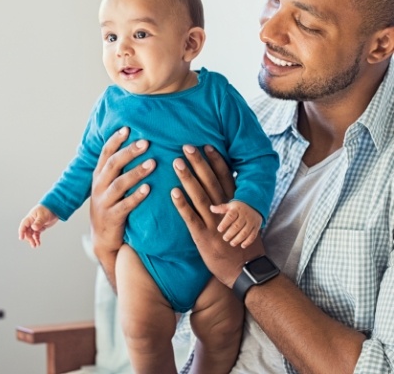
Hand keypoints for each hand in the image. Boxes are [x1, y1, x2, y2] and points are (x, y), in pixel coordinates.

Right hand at [18, 204, 58, 247]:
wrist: (55, 208)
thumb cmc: (48, 209)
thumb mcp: (43, 216)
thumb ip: (39, 222)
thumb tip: (34, 228)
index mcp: (30, 218)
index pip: (23, 225)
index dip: (21, 232)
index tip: (21, 238)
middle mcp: (32, 222)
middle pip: (27, 231)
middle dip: (29, 238)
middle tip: (33, 244)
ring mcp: (36, 225)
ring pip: (31, 234)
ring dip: (32, 240)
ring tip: (35, 246)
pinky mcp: (40, 227)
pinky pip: (36, 234)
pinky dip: (37, 239)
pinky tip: (38, 243)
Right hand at [90, 127, 155, 261]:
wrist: (102, 239)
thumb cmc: (111, 205)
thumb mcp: (109, 185)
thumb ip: (118, 168)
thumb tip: (137, 143)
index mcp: (99, 175)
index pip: (105, 153)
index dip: (115, 140)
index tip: (128, 128)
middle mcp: (99, 186)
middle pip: (113, 165)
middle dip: (129, 152)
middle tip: (146, 143)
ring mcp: (104, 202)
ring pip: (119, 184)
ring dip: (136, 172)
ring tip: (152, 163)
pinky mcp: (112, 218)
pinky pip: (125, 205)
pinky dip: (136, 196)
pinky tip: (148, 189)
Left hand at [171, 145, 264, 288]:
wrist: (244, 271)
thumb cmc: (242, 244)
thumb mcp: (243, 221)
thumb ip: (233, 203)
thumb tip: (226, 186)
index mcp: (234, 206)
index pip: (225, 178)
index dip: (216, 161)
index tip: (207, 145)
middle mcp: (224, 211)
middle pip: (210, 182)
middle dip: (199, 163)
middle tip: (187, 146)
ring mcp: (213, 223)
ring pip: (199, 196)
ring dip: (188, 178)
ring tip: (177, 162)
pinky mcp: (202, 237)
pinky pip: (190, 218)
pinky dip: (182, 204)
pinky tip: (173, 192)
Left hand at [212, 201, 262, 247]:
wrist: (254, 205)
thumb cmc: (238, 207)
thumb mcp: (230, 205)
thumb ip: (221, 208)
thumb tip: (211, 208)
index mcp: (237, 209)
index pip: (230, 216)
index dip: (224, 223)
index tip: (219, 229)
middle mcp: (245, 215)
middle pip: (237, 226)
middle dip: (230, 233)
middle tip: (225, 238)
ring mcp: (251, 221)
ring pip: (245, 232)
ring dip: (238, 239)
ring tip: (232, 243)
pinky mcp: (256, 227)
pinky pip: (253, 235)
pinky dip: (248, 241)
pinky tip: (242, 245)